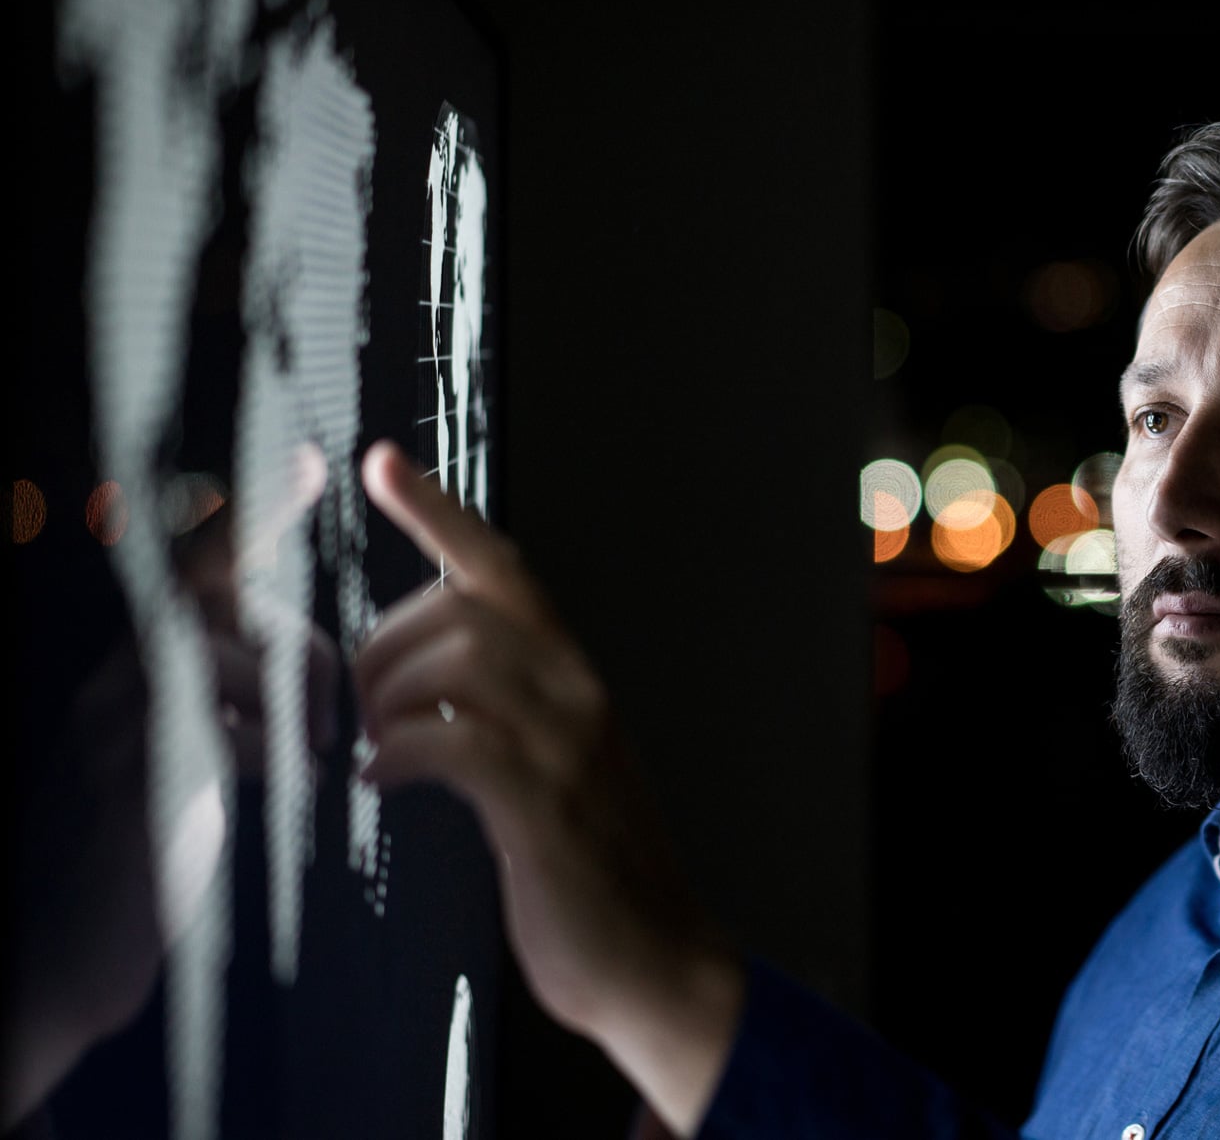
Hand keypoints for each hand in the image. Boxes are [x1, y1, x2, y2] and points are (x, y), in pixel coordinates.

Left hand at [354, 441, 742, 1137]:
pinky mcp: (544, 809)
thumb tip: (425, 685)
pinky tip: (383, 779)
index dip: (438, 511)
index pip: (505, 569)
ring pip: (458, 660)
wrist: (655, 957)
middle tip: (362, 710)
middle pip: (460, 610)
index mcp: (575, 677)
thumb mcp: (553, 766)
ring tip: (374, 745)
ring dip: (388, 697)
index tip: (380, 463)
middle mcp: (578, 693)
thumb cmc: (588, 865)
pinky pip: (457, 741)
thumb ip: (508, 712)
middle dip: (382, 648)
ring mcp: (567, 748)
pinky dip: (401, 750)